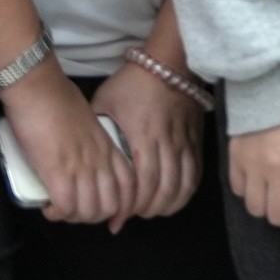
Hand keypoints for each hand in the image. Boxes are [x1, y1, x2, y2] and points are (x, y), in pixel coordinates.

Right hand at [3, 72, 127, 228]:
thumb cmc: (58, 101)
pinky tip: (48, 208)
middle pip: (110, 205)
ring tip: (59, 210)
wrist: (40, 89)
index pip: (129, 186)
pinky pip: (65, 207)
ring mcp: (81, 167)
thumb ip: (92, 141)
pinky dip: (56, 213)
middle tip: (74, 211)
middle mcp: (100, 160)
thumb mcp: (88, 124)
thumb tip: (83, 157)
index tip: (110, 218)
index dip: (122, 208)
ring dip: (73, 217)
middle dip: (94, 217)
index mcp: (109, 147)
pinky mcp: (58, 172)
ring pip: (89, 210)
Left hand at [91, 65, 205, 226]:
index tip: (115, 218)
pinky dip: (184, 193)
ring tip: (148, 211)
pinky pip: (194, 175)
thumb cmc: (132, 83)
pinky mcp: (195, 140)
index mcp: (142, 136)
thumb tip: (84, 158)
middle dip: (144, 210)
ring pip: (181, 186)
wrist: (169, 62)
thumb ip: (97, 132)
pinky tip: (171, 199)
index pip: (141, 183)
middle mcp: (167, 143)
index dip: (129, 206)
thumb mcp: (104, 103)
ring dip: (164, 205)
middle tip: (128, 216)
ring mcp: (184, 142)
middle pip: (161, 190)